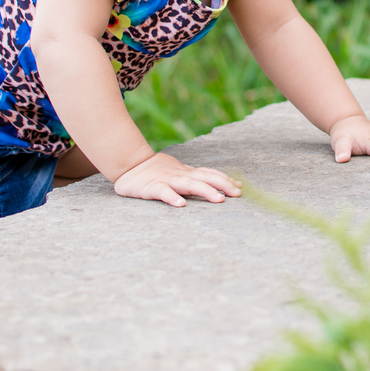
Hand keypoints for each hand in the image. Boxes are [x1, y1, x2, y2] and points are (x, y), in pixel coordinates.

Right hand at [113, 152, 241, 206]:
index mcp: (187, 172)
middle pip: (205, 177)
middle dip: (222, 184)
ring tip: (219, 199)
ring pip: (188, 184)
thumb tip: (218, 183)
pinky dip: (172, 197)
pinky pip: (163, 192)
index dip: (225, 179)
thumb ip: (195, 178)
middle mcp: (180, 175)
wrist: (129, 166)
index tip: (240, 187)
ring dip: (205, 190)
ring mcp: (166, 180)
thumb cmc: (157, 172)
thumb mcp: (178, 173)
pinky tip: (180, 204)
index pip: (209, 174)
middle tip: (237, 194)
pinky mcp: (151, 188)